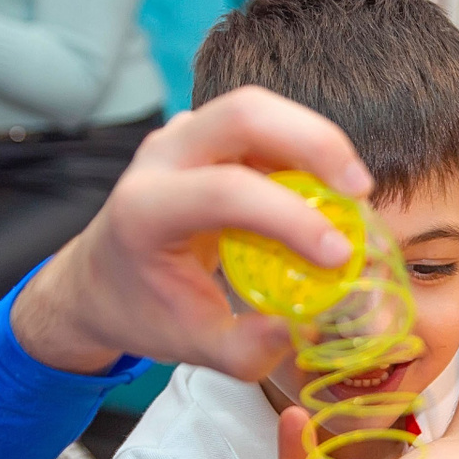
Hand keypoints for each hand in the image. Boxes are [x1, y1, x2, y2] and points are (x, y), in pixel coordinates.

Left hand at [12, 85, 373, 376]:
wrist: (97, 281)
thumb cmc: (143, 310)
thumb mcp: (190, 346)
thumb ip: (244, 349)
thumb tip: (300, 328)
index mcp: (144, 209)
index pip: (223, 192)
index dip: (290, 217)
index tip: (340, 256)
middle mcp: (160, 157)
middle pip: (243, 113)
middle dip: (314, 143)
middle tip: (360, 191)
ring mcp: (180, 136)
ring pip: (258, 108)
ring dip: (315, 143)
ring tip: (351, 194)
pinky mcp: (203, 133)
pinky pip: (263, 124)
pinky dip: (302, 148)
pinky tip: (325, 189)